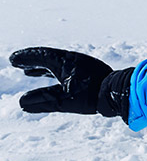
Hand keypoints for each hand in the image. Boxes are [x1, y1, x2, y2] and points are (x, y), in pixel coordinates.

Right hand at [9, 47, 131, 119]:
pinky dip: (55, 71)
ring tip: (28, 72)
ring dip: (42, 67)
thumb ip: (43, 102)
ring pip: (57, 63)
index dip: (26, 58)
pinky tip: (53, 78)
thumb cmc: (93, 96)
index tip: (13, 59)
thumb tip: (21, 103)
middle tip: (17, 63)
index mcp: (65, 62)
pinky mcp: (88, 71)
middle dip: (32, 61)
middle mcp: (73, 60)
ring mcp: (82, 65)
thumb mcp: (65, 101)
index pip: (41, 57)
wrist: (119, 91)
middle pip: (48, 57)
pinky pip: (66, 68)